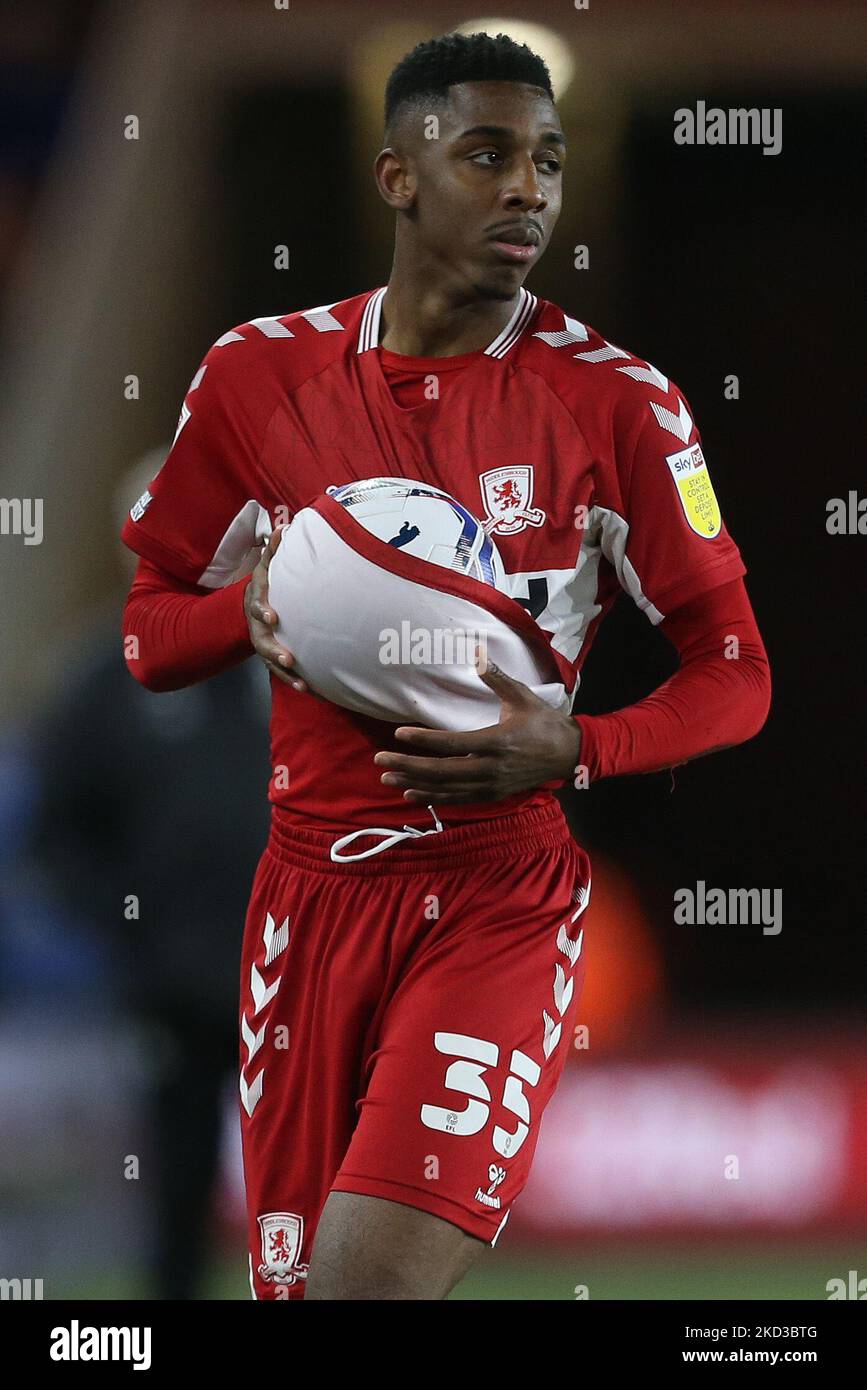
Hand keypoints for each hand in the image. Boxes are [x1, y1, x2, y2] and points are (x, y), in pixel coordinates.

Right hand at [244, 528, 307, 689]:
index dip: (262, 611)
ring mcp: (264, 644)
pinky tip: (310, 690)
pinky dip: (294, 682)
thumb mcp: (266, 566)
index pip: (257, 607)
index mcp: (257, 603)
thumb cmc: (267, 583)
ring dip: (286, 674)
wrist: (253, 605)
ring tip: (302, 684)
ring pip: (271, 662)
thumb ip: (273, 550)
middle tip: (288, 659)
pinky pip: (283, 673)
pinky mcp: (273, 658)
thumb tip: (283, 528)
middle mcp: (257, 627)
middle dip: (274, 651)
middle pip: (262, 642)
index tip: (272, 616)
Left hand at [373, 652, 582, 803]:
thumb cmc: (544, 723)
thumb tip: (477, 652)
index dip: (424, 740)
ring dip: (414, 783)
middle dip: (408, 765)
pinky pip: (458, 799)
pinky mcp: (492, 794)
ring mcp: (491, 785)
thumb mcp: (522, 697)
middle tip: (380, 759)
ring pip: (446, 788)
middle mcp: (491, 767)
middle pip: (442, 770)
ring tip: (387, 778)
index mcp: (497, 741)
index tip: (399, 734)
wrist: (569, 755)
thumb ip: (496, 678)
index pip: (453, 743)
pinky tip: (412, 794)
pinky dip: (433, 798)